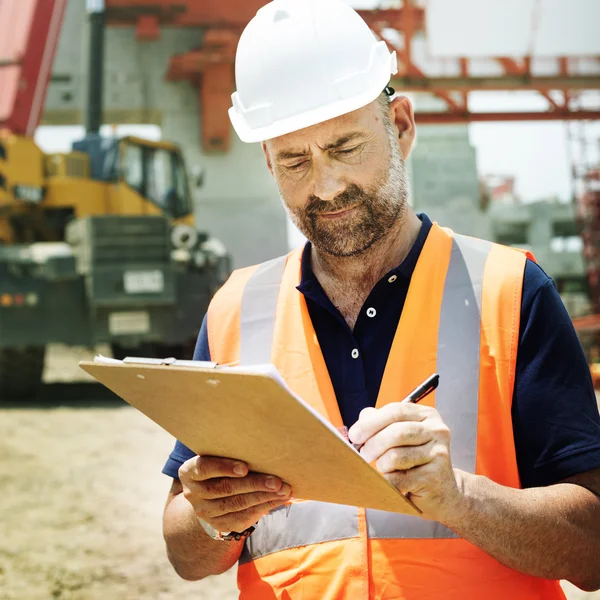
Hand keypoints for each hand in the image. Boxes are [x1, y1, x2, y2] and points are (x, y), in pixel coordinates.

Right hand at [178, 455, 291, 533]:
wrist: (208, 492)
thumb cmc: (219, 464)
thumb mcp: (216, 455)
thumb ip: (231, 452)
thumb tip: (262, 446)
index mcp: (189, 472)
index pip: (204, 468)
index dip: (224, 467)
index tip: (245, 467)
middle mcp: (193, 493)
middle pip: (225, 489)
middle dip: (254, 484)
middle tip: (276, 481)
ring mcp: (205, 512)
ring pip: (236, 505)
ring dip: (263, 497)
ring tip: (283, 490)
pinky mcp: (219, 524)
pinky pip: (243, 518)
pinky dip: (263, 507)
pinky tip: (278, 500)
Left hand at [348, 404, 463, 521]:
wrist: (441, 491)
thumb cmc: (415, 459)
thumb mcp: (400, 435)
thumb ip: (381, 422)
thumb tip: (363, 417)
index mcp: (427, 415)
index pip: (396, 411)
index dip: (371, 422)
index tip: (354, 434)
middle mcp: (437, 431)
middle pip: (396, 432)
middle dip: (372, 444)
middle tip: (362, 454)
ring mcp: (439, 454)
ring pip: (395, 456)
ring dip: (382, 464)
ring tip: (384, 468)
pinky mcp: (434, 477)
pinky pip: (399, 478)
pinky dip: (389, 481)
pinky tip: (394, 481)